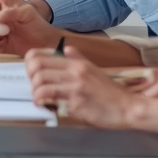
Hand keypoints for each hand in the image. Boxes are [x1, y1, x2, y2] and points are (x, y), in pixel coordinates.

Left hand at [25, 46, 144, 127]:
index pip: (39, 55)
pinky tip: (47, 107)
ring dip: (36, 94)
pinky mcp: (77, 104)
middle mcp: (74, 72)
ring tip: (40, 100)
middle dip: (30, 80)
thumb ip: (78, 59)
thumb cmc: (112, 93)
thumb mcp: (95, 70)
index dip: (29, 64)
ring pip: (41, 85)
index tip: (32, 74)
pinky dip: (44, 105)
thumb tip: (66, 49)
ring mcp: (75, 88)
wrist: (129, 108)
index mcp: (76, 63)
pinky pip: (52, 102)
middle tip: (35, 88)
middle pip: (36, 68)